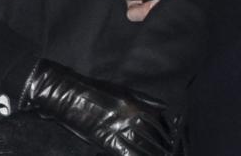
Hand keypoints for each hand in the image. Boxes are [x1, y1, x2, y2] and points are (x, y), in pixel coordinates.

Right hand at [20, 59, 172, 155]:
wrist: (67, 94)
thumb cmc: (93, 89)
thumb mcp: (121, 89)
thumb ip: (144, 99)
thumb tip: (164, 108)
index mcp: (134, 103)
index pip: (158, 122)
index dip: (168, 133)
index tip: (174, 142)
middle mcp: (129, 116)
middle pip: (153, 137)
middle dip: (162, 148)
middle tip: (169, 153)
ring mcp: (118, 129)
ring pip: (142, 148)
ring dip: (151, 153)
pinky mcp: (105, 140)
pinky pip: (125, 152)